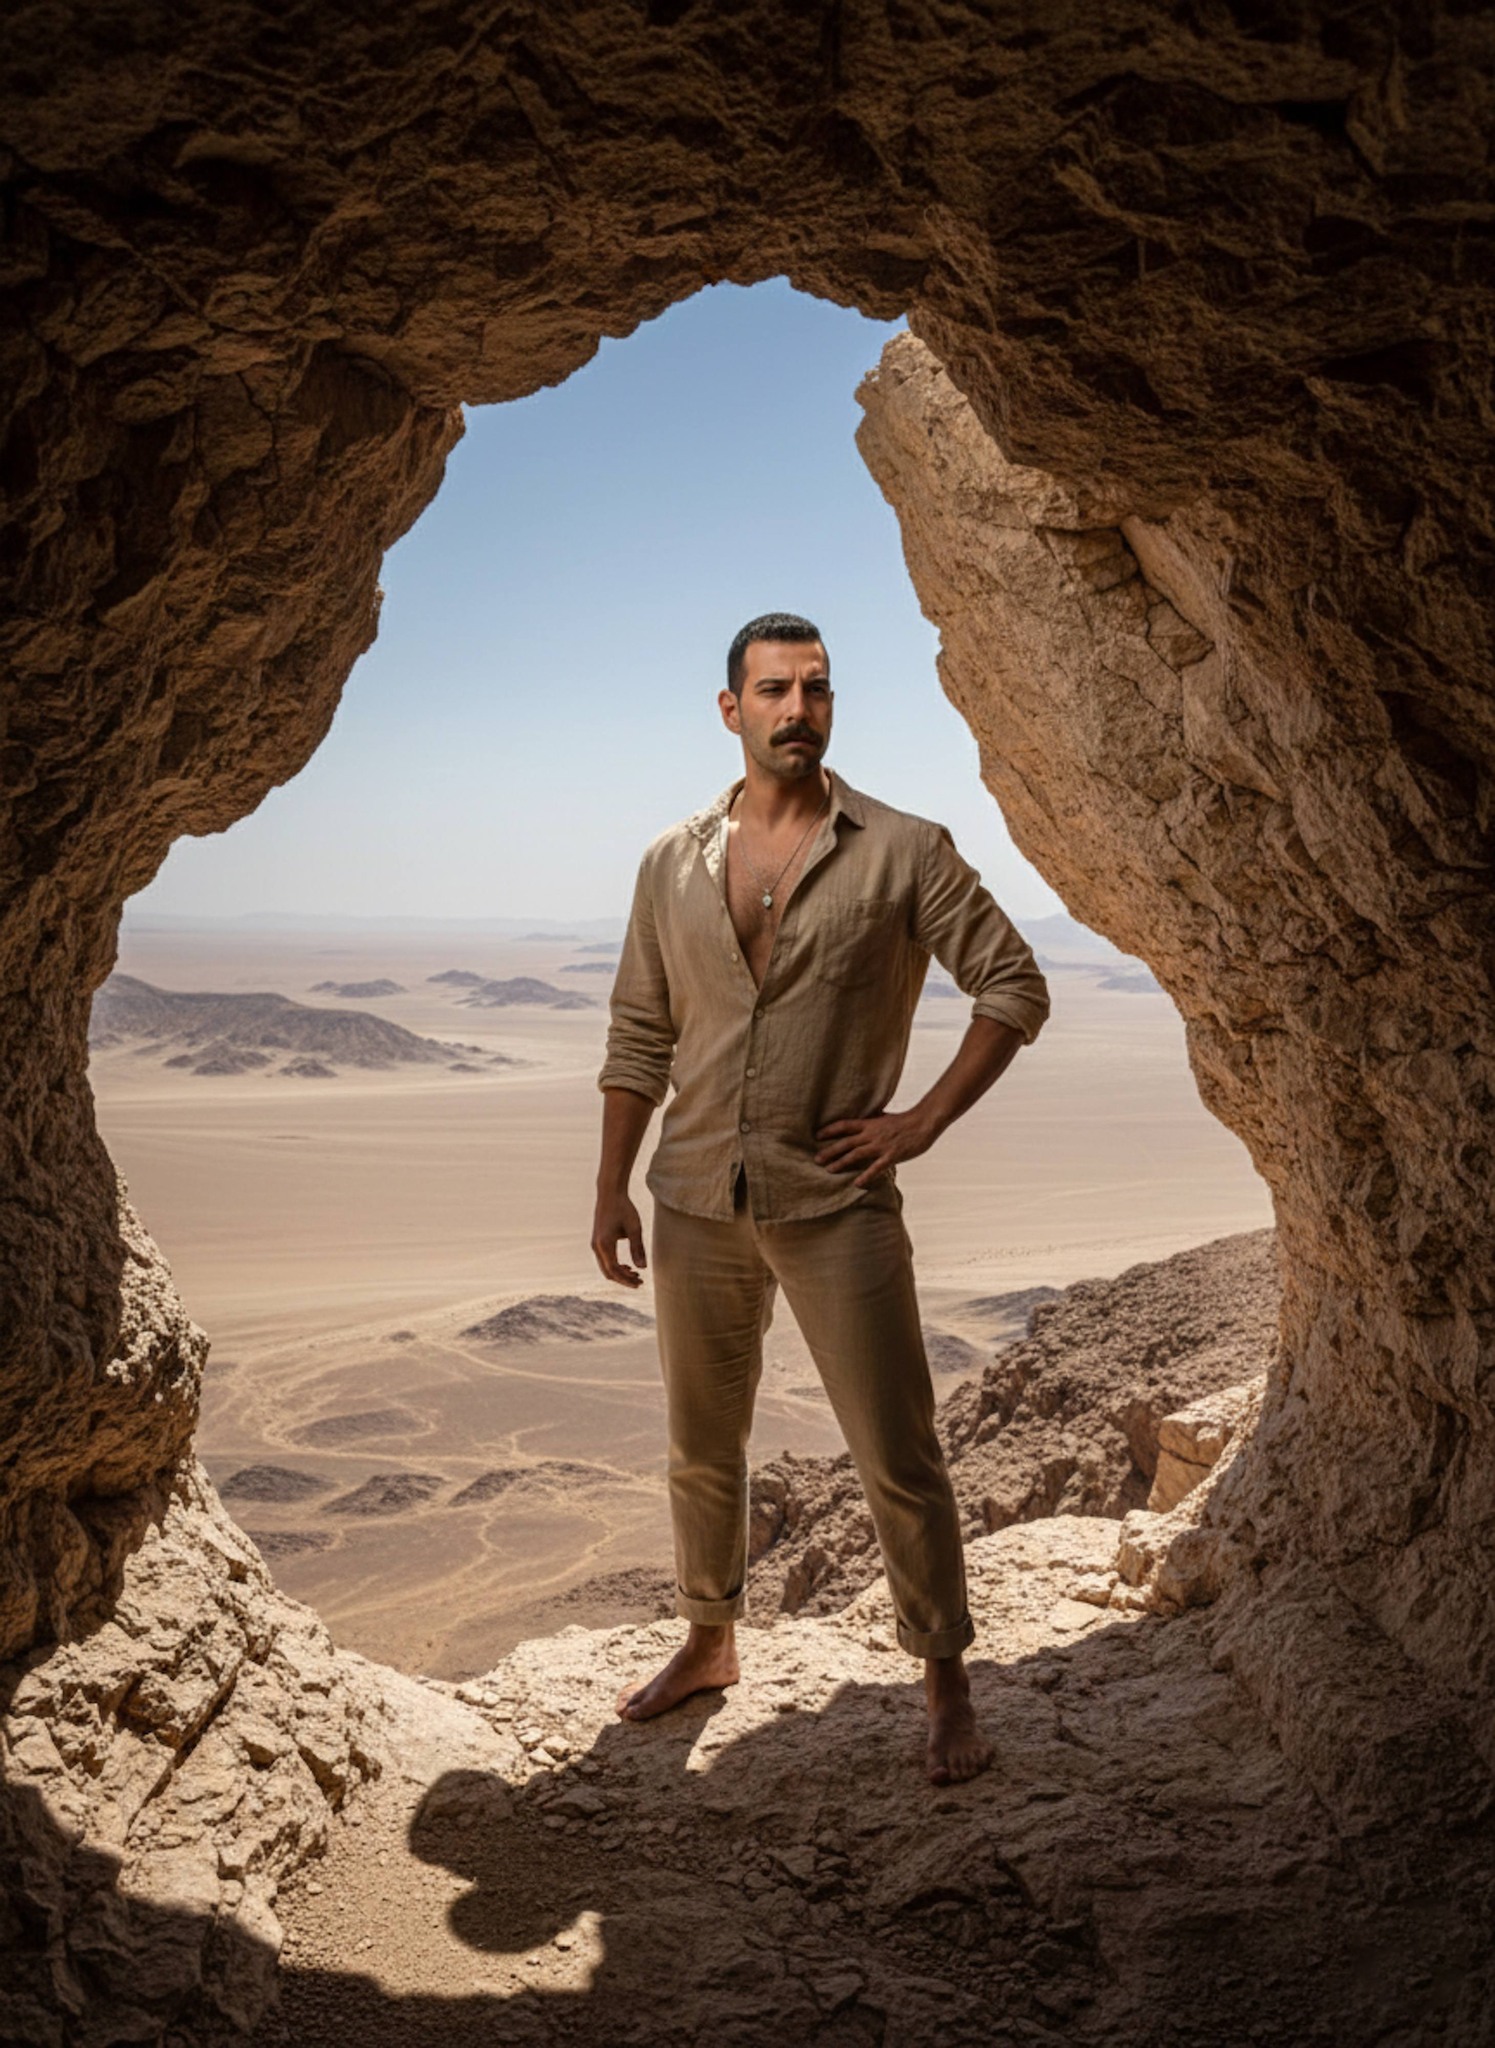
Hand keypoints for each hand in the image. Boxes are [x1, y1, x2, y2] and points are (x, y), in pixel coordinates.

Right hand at [592, 1190, 646, 1287]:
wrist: (610, 1193)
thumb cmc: (624, 1208)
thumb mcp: (634, 1228)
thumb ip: (638, 1249)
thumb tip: (644, 1268)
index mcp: (605, 1244)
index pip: (614, 1270)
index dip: (627, 1280)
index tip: (640, 1284)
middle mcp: (597, 1246)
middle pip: (608, 1272)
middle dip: (623, 1279)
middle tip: (640, 1282)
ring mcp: (595, 1244)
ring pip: (605, 1267)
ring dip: (619, 1273)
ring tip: (636, 1274)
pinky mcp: (597, 1241)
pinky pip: (604, 1260)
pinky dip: (615, 1266)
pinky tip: (628, 1265)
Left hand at [813, 1108, 937, 1187]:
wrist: (923, 1123)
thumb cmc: (904, 1121)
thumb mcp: (884, 1118)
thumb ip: (871, 1122)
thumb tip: (861, 1123)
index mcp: (870, 1123)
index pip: (845, 1125)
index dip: (830, 1130)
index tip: (817, 1136)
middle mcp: (872, 1134)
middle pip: (846, 1142)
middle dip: (830, 1151)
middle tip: (816, 1159)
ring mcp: (881, 1145)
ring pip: (856, 1155)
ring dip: (841, 1162)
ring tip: (829, 1170)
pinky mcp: (891, 1156)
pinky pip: (876, 1168)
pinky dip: (866, 1175)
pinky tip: (856, 1183)